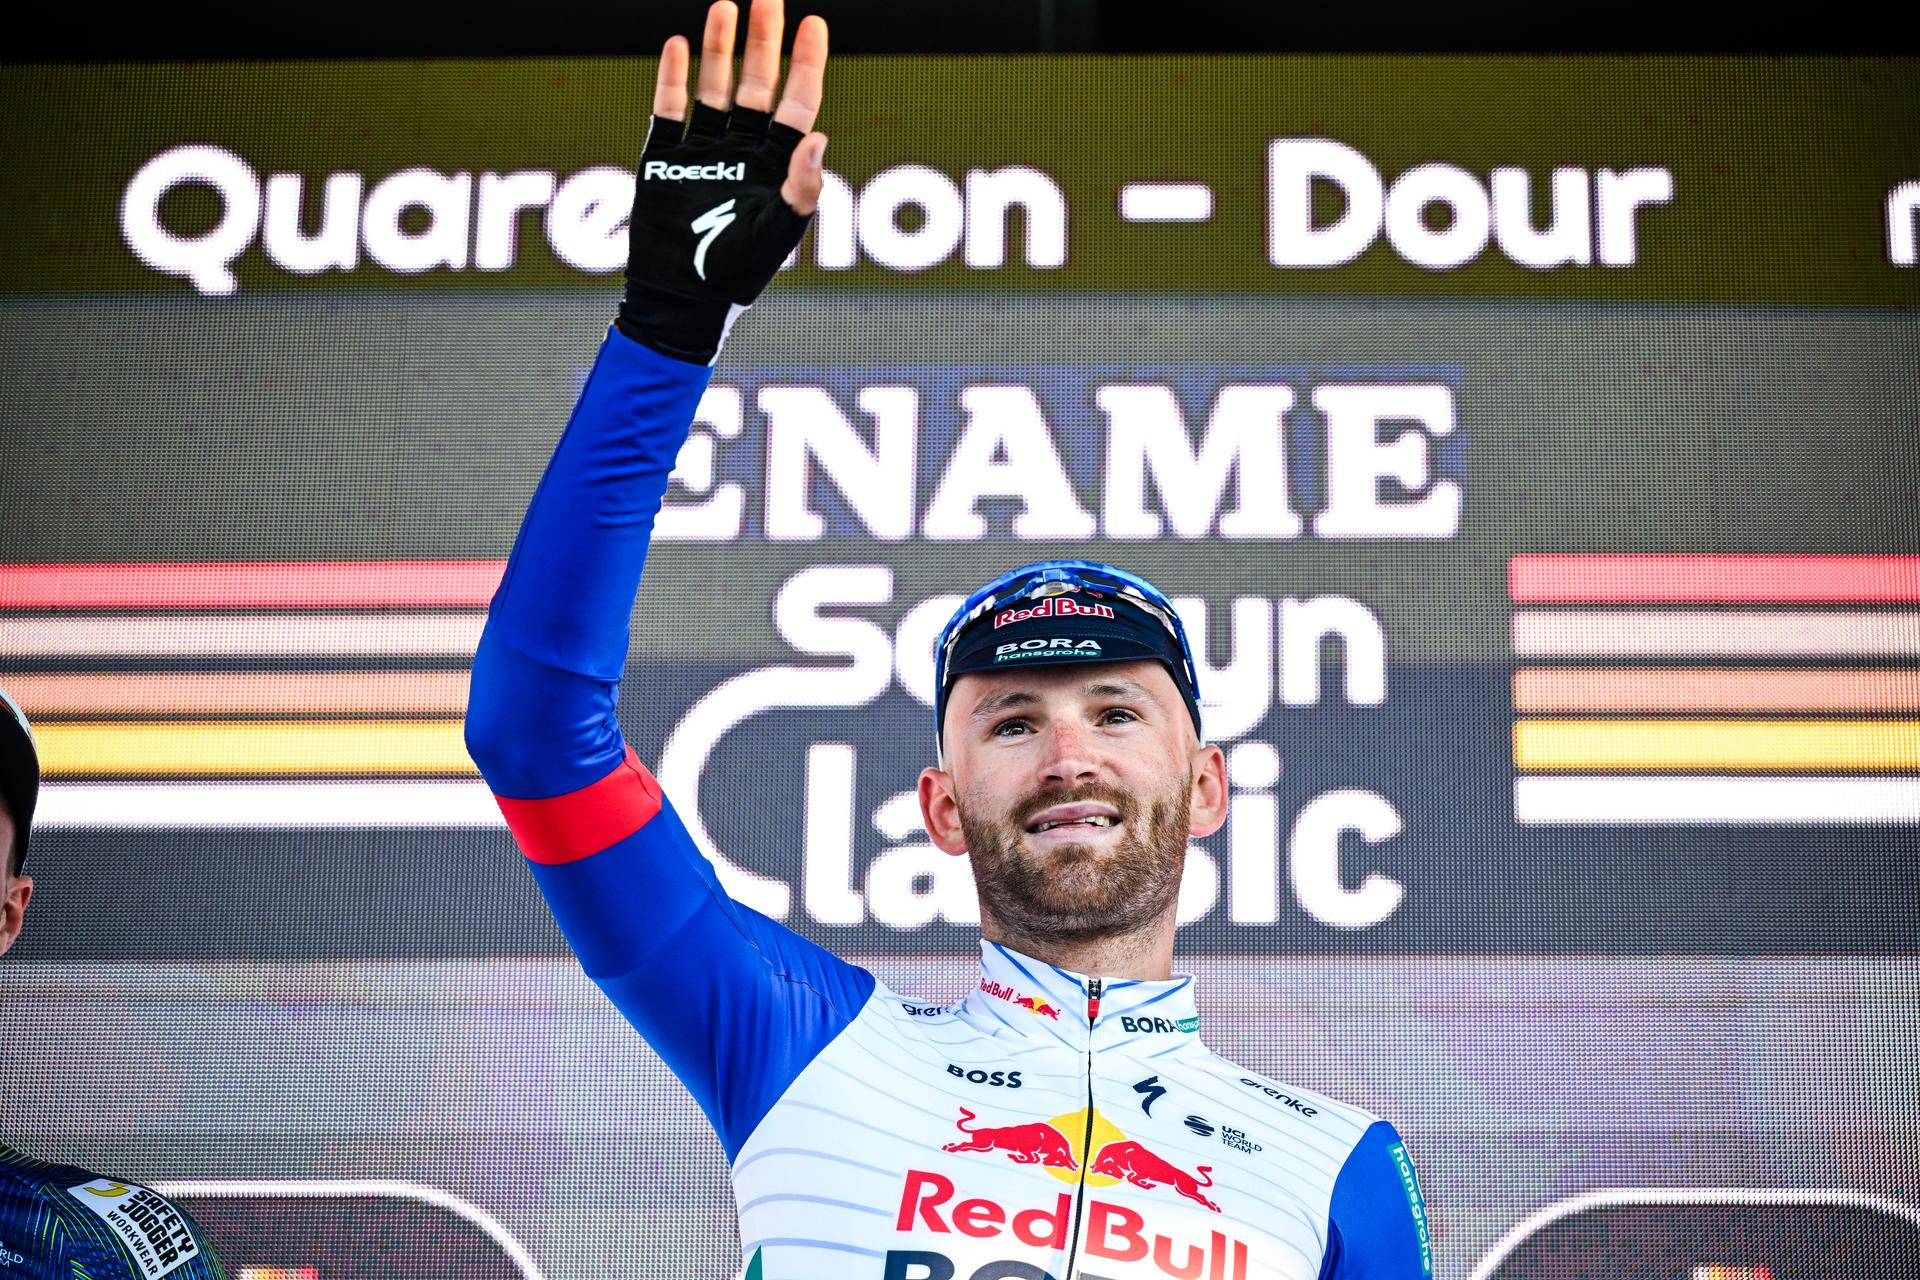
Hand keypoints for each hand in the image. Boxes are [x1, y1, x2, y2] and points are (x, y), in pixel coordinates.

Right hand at [618, 0, 829, 364]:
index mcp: (775, 169)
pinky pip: (669, 111)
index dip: (806, 65)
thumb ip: (799, 190)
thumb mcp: (775, 236)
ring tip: (723, 6)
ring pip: (715, 89)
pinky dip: (672, 79)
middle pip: (758, 86)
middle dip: (763, 42)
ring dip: (719, 49)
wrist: (676, 300)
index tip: (813, 24)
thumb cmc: (732, 278)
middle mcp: (742, 153)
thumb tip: (819, 137)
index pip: (797, 106)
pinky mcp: (664, 161)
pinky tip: (677, 44)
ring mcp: (703, 154)